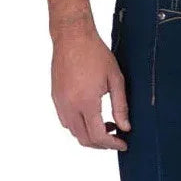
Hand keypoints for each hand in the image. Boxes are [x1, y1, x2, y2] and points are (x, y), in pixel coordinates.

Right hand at [51, 21, 130, 148]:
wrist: (72, 37)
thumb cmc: (95, 53)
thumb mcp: (115, 79)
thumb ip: (121, 106)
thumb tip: (125, 127)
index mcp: (86, 102)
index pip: (98, 136)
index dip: (112, 144)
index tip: (123, 143)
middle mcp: (70, 106)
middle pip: (84, 139)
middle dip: (101, 144)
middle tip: (116, 137)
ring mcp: (60, 102)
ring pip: (73, 132)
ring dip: (89, 135)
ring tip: (106, 125)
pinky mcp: (55, 97)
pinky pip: (65, 120)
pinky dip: (78, 126)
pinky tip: (90, 116)